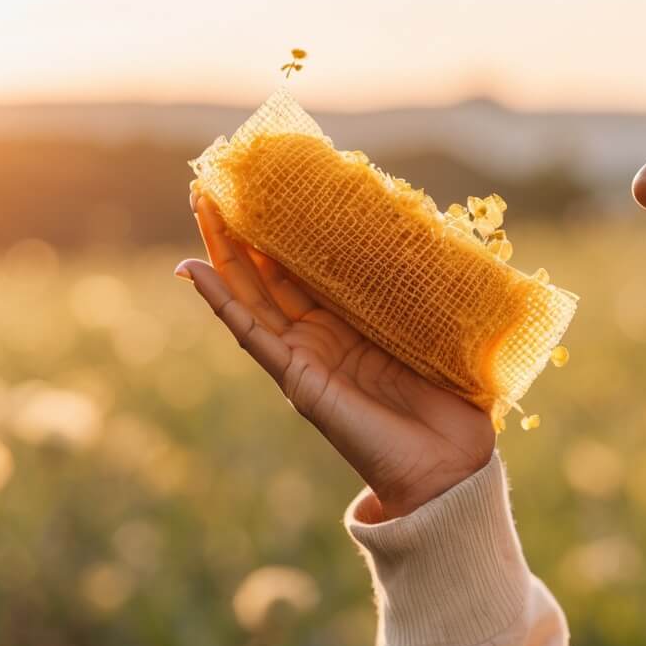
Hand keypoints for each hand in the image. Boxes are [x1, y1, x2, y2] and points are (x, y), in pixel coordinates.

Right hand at [176, 189, 496, 517]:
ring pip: (250, 295)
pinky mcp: (297, 380)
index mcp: (352, 323)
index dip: (284, 229)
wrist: (448, 464)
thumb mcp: (433, 328)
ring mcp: (303, 358)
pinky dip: (221, 302)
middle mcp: (320, 337)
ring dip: (222, 250)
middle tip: (216, 181)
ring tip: (201, 203)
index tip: (267, 184)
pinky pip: (250, 334)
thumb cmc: (451, 401)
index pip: (307, 267)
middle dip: (242, 228)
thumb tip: (430, 229)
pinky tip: (194, 271)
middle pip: (268, 274)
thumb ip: (417, 290)